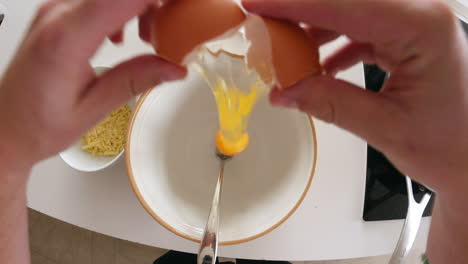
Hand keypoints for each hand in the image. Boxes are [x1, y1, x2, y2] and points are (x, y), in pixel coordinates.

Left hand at [0, 0, 185, 167]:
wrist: (4, 127)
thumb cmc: (36, 125)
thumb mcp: (92, 109)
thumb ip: (135, 81)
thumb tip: (175, 67)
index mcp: (66, 38)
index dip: (158, 0)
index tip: (184, 10)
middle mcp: (58, 14)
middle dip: (156, 3)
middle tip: (173, 29)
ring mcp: (56, 10)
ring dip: (141, 5)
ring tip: (150, 37)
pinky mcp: (59, 14)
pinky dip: (124, 8)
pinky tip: (125, 36)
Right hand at [243, 0, 467, 194]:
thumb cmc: (450, 146)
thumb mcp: (384, 127)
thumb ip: (329, 103)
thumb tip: (282, 90)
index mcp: (424, 29)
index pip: (346, 6)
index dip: (294, 3)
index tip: (256, 4)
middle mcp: (421, 17)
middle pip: (346, 3)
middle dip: (301, 12)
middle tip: (263, 25)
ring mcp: (415, 26)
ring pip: (351, 14)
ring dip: (314, 29)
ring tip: (284, 52)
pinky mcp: (407, 40)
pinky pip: (360, 31)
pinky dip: (333, 46)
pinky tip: (318, 66)